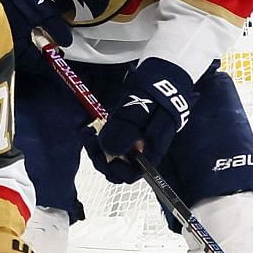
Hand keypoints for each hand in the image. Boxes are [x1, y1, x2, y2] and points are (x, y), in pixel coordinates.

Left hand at [93, 56, 194, 181]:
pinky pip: (111, 145)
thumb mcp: (141, 108)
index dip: (111, 168)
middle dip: (99, 156)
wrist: (165, 76)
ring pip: (111, 157)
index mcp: (151, 152)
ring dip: (97, 148)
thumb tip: (110, 150)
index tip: (100, 149)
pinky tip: (92, 128)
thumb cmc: (157, 92)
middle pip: (116, 168)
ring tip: (88, 132)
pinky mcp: (128, 134)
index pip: (129, 175)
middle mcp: (142, 152)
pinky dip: (99, 140)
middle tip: (88, 136)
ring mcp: (135, 144)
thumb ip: (127, 129)